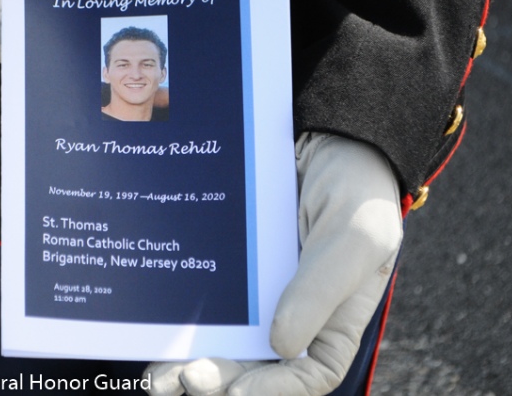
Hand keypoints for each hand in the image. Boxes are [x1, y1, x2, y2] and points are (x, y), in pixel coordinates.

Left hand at [145, 132, 402, 395]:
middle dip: (219, 381)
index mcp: (333, 319)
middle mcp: (293, 314)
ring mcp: (259, 292)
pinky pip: (206, 300)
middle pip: (255, 366)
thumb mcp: (352, 238)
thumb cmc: (356, 191)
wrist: (324, 140)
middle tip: (182, 378)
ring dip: (191, 361)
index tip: (235, 390)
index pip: (308, 374)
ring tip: (159, 374)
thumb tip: (280, 345)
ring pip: (224, 340)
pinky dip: (182, 320)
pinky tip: (156, 327)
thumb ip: (321, 289)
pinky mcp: (232, 270)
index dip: (272, 391)